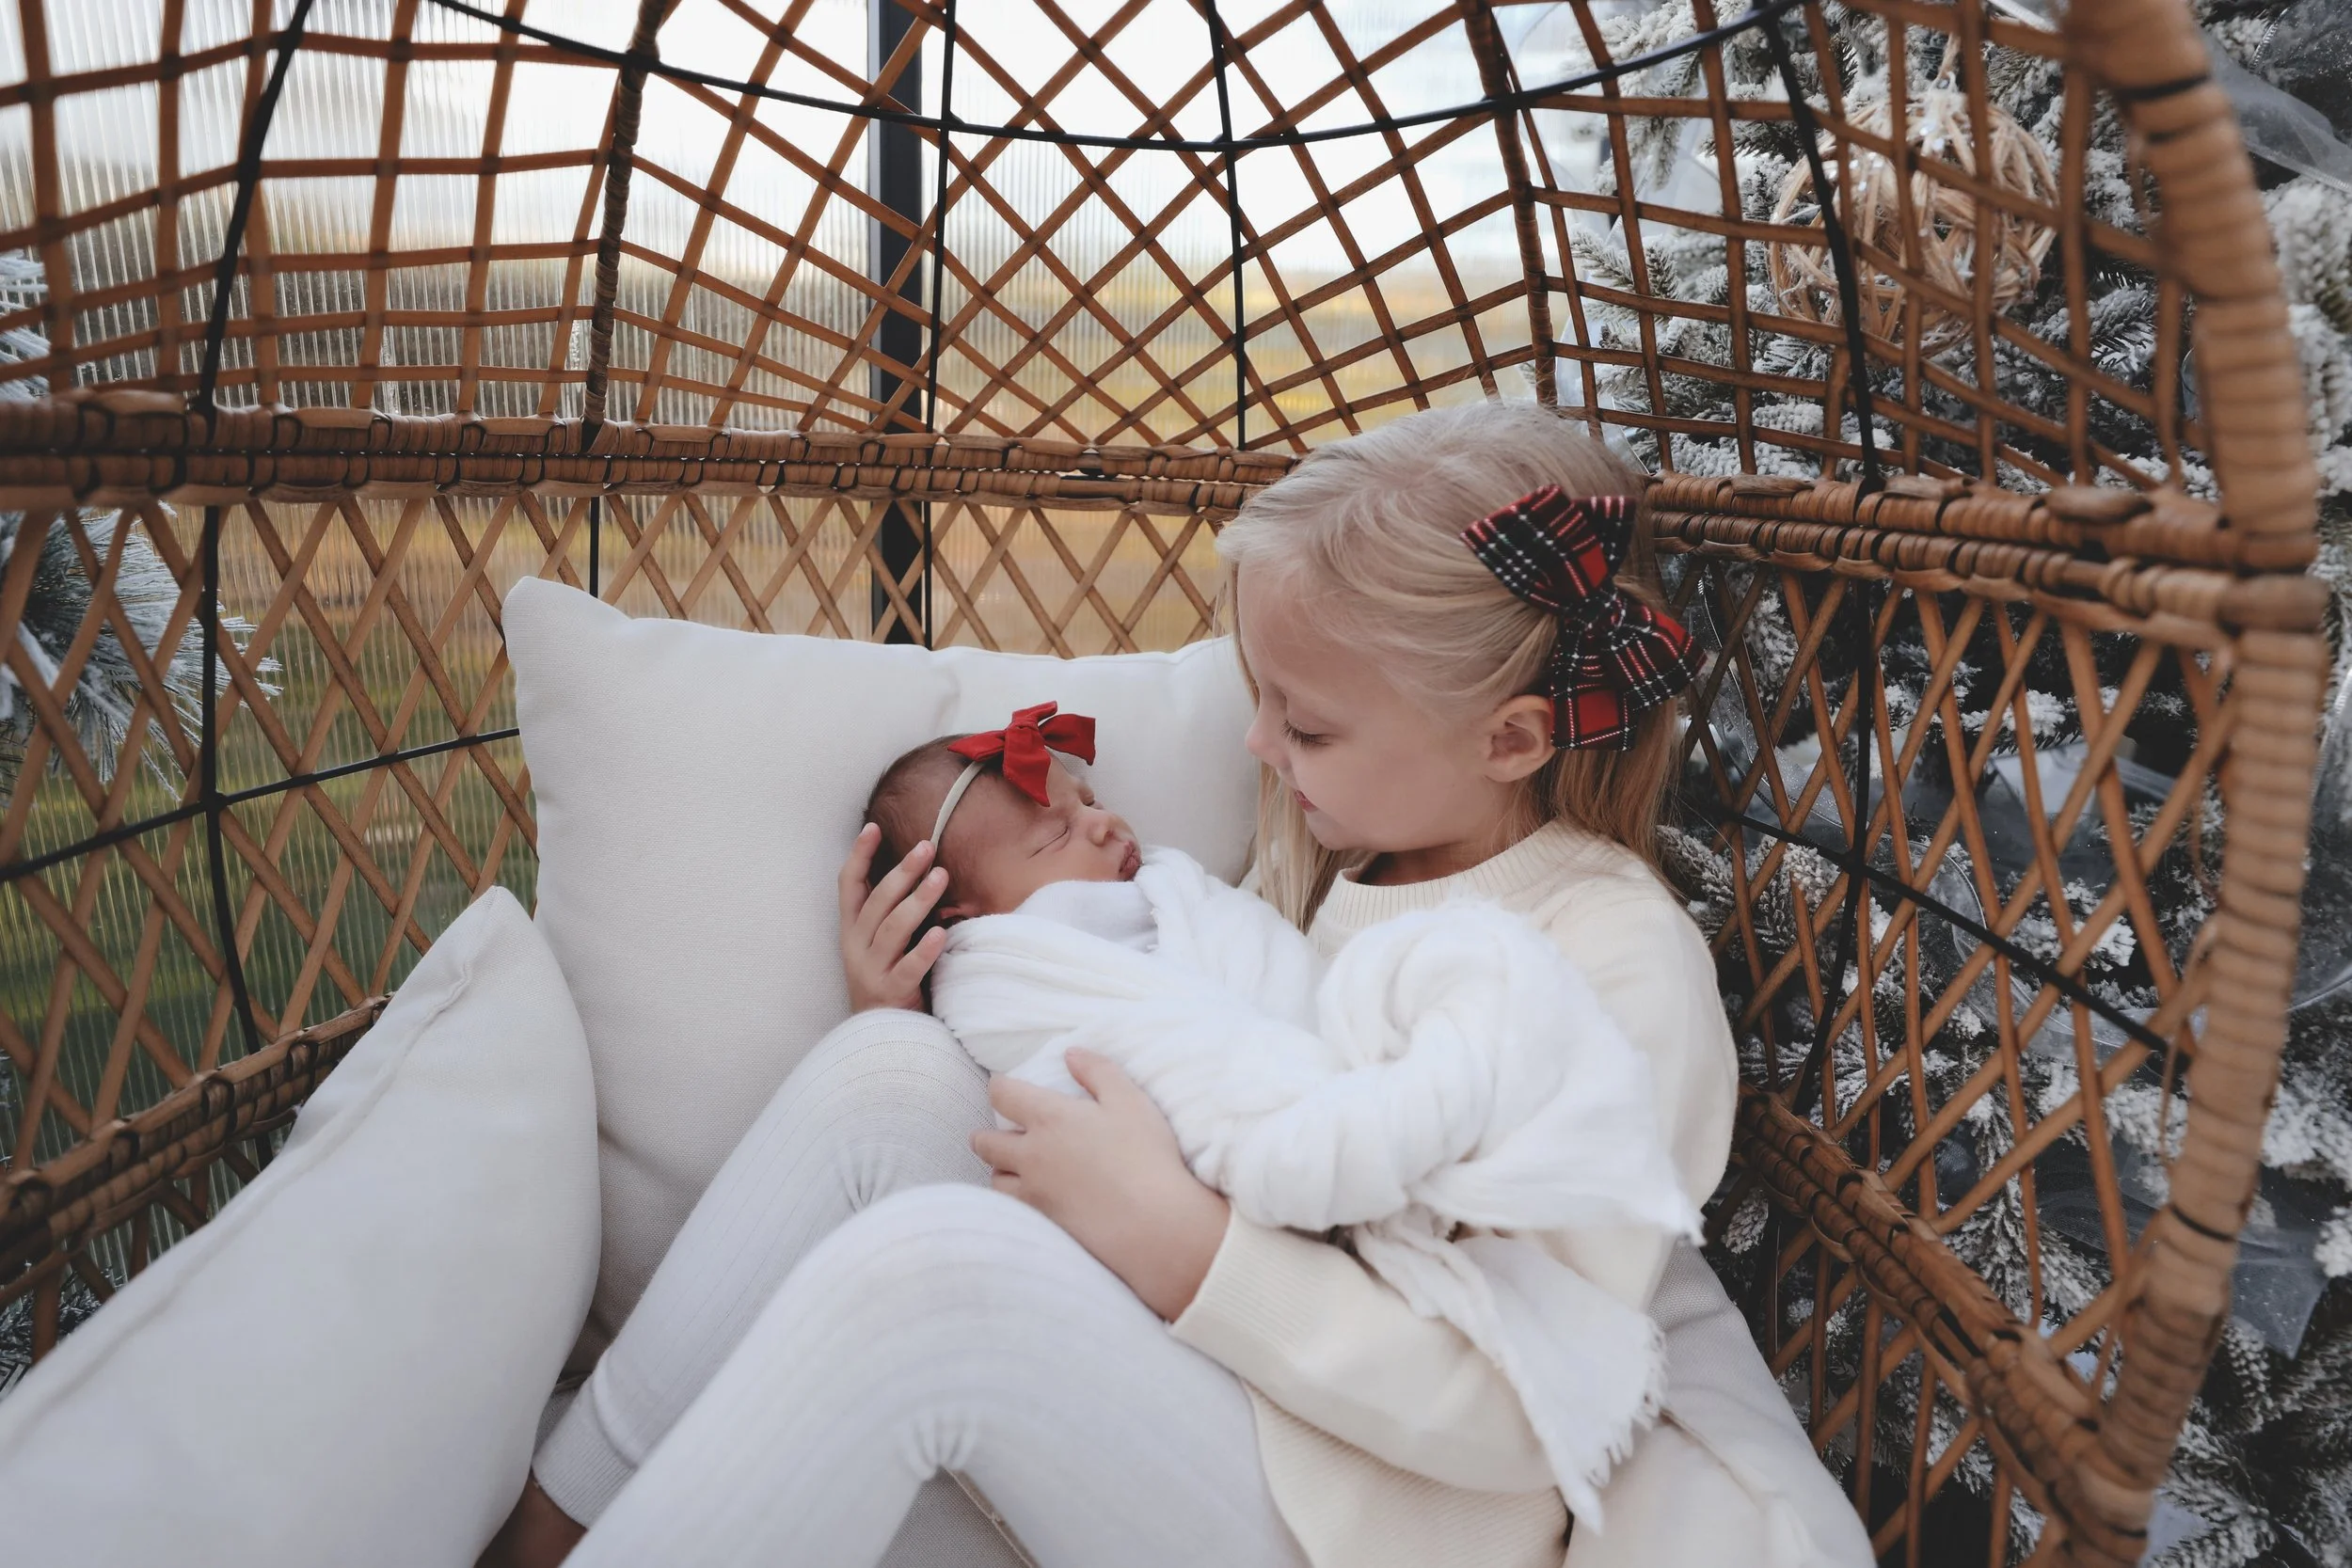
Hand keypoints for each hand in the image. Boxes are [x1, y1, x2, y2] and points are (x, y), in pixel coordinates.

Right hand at [837, 823, 949, 1012]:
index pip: (848, 886)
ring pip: (893, 929)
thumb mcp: (879, 943)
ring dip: (917, 900)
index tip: (872, 827)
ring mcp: (872, 971)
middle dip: (901, 872)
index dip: (859, 856)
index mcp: (851, 931)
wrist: (881, 1037)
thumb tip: (915, 868)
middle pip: (877, 902)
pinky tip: (942, 933)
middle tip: (926, 847)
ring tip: (940, 876)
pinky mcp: (892, 994)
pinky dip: (925, 949)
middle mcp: (856, 947)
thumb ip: (890, 911)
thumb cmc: (887, 979)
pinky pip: (909, 968)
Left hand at [973, 1049, 1229, 1319]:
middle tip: (1000, 1132)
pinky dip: (1015, 1199)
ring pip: (995, 1179)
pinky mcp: (1043, 1223)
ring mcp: (1033, 1192)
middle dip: (987, 1134)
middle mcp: (1031, 1154)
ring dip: (1000, 1169)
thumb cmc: (1146, 1155)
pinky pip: (1012, 1209)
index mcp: (1049, 1118)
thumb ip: (1098, 1071)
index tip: (1005, 1087)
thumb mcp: (1129, 1100)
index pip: (1002, 1094)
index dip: (999, 1087)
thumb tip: (1071, 1053)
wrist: (1154, 1222)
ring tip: (1016, 1166)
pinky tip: (1033, 1196)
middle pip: (985, 1142)